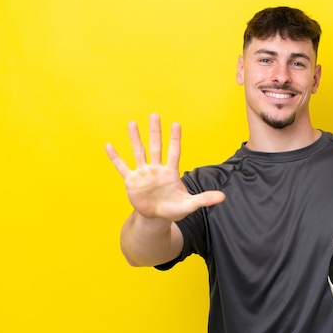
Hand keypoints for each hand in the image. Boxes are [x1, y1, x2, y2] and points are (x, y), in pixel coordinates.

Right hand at [105, 113, 225, 221]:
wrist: (156, 217)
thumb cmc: (174, 209)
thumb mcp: (189, 205)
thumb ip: (204, 199)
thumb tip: (223, 197)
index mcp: (171, 172)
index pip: (174, 152)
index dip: (174, 139)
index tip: (176, 124)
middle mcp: (156, 169)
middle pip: (156, 147)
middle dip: (155, 132)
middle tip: (154, 115)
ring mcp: (143, 174)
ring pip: (139, 152)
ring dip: (135, 139)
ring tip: (132, 123)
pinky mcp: (131, 181)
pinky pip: (122, 167)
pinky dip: (115, 158)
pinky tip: (109, 146)